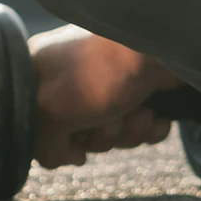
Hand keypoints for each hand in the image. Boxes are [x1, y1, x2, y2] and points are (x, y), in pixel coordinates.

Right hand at [26, 25, 179, 167]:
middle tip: (110, 114)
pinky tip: (155, 114)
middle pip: (80, 134)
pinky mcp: (141, 88)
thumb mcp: (52, 112)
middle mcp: (73, 76)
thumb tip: (76, 157)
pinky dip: (149, 128)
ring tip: (138, 110)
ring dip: (128, 131)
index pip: (40, 125)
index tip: (75, 132)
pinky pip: (140, 128)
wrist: (160, 43)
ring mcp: (108, 82)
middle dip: (102, 133)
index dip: (60, 137)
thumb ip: (45, 147)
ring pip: (113, 134)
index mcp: (42, 72)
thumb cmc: (100, 69)